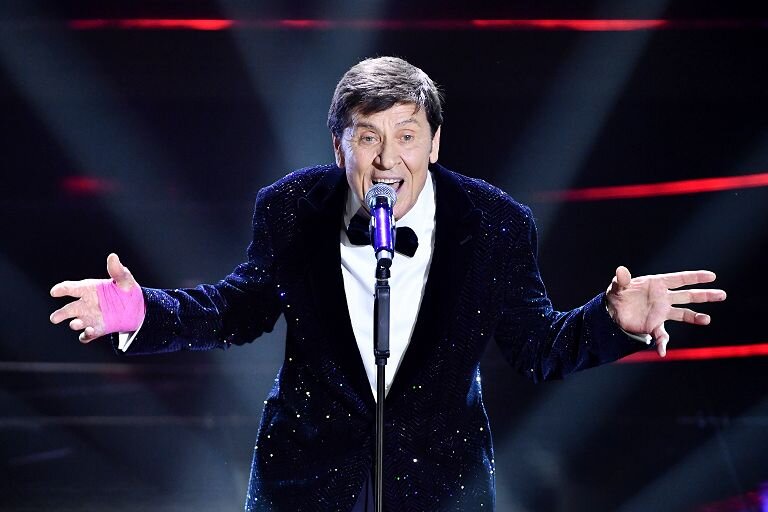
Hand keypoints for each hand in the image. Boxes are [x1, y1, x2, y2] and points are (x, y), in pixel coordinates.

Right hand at [50, 253, 138, 342]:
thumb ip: (117, 271)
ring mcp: (90, 318)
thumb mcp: (124, 280)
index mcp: (88, 289)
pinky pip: (87, 335)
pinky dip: (86, 335)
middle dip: (61, 314)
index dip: (62, 289)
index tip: (54, 292)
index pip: (71, 288)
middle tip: (55, 318)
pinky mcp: (97, 329)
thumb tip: (113, 257)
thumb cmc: (126, 290)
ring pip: (76, 322)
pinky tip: (90, 332)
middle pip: (69, 309)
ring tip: (76, 324)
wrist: (137, 309)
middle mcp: (86, 304)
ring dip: (74, 324)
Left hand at [605, 266, 725, 356]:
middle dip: (704, 295)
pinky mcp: (654, 325)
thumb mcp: (617, 286)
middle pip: (688, 295)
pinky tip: (662, 351)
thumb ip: (621, 280)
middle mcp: (663, 298)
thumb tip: (621, 271)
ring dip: (695, 317)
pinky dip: (663, 343)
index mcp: (657, 284)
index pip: (679, 279)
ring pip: (683, 314)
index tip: (711, 276)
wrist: (612, 312)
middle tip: (722, 294)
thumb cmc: (617, 294)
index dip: (695, 277)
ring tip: (707, 320)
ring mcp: (661, 312)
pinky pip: (662, 335)